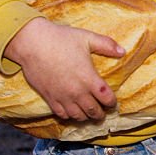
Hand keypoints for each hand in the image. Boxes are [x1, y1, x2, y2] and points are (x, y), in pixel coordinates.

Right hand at [4, 17, 124, 120]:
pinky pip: (62, 115)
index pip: (107, 98)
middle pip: (93, 111)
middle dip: (100, 113)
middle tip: (103, 112)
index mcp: (89, 78)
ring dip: (86, 117)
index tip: (112, 102)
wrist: (32, 44)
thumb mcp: (87, 38)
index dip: (112, 103)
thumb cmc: (61, 39)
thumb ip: (106, 45)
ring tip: (89, 114)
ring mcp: (62, 97)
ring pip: (78, 116)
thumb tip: (123, 51)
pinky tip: (72, 112)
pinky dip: (69, 116)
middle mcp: (77, 91)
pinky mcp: (49, 98)